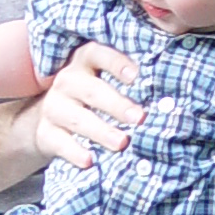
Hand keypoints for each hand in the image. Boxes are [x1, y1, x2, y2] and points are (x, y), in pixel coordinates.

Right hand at [34, 40, 141, 169]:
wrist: (49, 118)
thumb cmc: (91, 97)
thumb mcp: (103, 81)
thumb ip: (129, 82)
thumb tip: (169, 93)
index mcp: (85, 62)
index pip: (99, 54)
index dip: (117, 63)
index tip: (136, 77)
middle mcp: (67, 81)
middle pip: (91, 90)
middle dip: (117, 104)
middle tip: (139, 118)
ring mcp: (54, 107)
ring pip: (77, 118)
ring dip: (101, 131)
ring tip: (122, 143)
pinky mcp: (45, 133)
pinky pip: (59, 142)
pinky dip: (74, 152)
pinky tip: (89, 160)